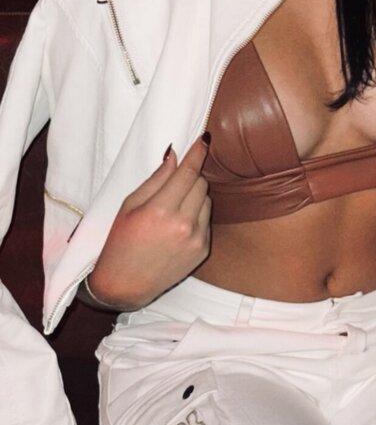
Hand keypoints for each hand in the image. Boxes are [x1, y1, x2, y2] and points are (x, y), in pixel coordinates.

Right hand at [87, 137, 211, 308]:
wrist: (124, 284)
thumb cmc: (119, 242)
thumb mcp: (129, 206)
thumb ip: (155, 180)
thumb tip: (174, 155)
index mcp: (161, 211)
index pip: (188, 173)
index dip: (197, 153)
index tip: (204, 139)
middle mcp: (183, 225)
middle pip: (201, 184)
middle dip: (190, 177)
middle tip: (173, 184)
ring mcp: (196, 239)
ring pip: (207, 201)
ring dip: (194, 197)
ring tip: (171, 210)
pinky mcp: (203, 251)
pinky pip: (206, 221)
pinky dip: (196, 217)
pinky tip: (176, 228)